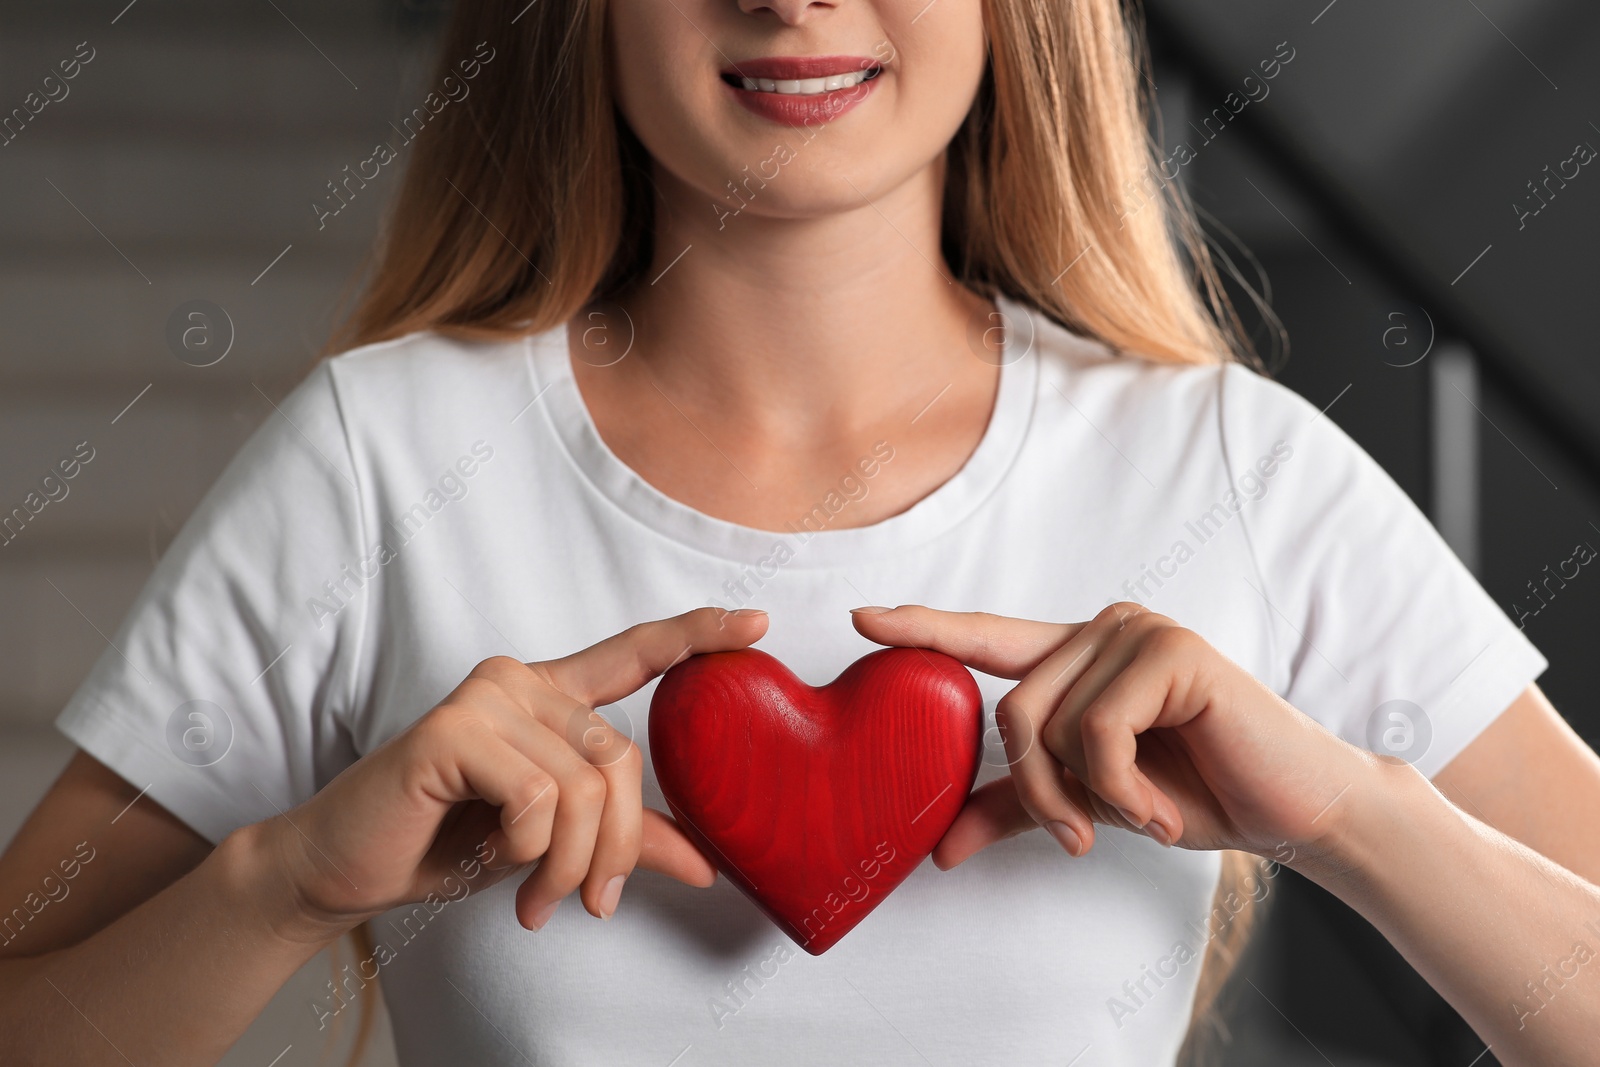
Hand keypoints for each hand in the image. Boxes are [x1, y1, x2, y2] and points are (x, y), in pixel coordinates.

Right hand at [252, 607, 768, 940]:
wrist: (348, 867)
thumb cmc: (448, 843)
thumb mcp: (554, 842)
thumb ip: (625, 839)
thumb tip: (707, 866)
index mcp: (549, 696)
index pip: (633, 655)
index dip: (696, 635)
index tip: (757, 623)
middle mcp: (521, 681)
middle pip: (621, 759)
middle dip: (614, 848)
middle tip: (591, 902)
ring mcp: (486, 698)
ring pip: (582, 785)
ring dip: (571, 863)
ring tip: (538, 898)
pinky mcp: (452, 730)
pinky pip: (536, 796)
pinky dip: (527, 847)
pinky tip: (493, 857)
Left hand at [851, 603, 1374, 868]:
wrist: (1293, 810)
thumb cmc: (1195, 793)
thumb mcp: (1091, 800)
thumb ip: (1018, 806)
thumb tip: (939, 849)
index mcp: (1078, 654)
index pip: (987, 637)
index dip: (924, 628)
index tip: (861, 621)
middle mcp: (1102, 628)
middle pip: (1011, 711)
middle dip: (1039, 790)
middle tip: (1080, 835)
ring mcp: (1137, 631)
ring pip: (1051, 724)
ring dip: (1088, 797)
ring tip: (1141, 815)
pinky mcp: (1172, 651)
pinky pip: (1101, 732)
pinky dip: (1124, 789)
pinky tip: (1163, 806)